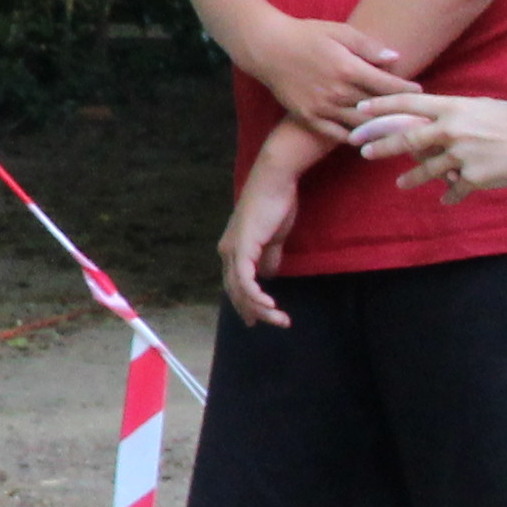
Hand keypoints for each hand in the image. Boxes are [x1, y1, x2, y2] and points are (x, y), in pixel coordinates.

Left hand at [217, 157, 308, 329]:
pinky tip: (270, 306)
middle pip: (235, 292)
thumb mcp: (273, 238)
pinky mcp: (242, 248)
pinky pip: (246, 281)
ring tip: (279, 319)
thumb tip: (269, 276)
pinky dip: (256, 297)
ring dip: (260, 309)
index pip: (235, 284)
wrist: (275, 182)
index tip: (258, 319)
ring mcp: (232, 250)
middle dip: (253, 311)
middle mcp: (227, 252)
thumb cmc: (276, 204)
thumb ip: (269, 258)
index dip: (246, 303)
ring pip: (241, 290)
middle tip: (273, 324)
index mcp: (232, 249)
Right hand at [249, 15, 404, 136]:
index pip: (387, 84)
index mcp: (348, 68)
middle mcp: (338, 91)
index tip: (420, 91)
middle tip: (419, 118)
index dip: (407, 89)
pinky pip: (336, 134)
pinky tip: (366, 139)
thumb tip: (395, 57)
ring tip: (399, 133)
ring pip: (360, 125)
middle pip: (378, 108)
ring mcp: (322, 107)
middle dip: (400, 113)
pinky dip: (353, 138)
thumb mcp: (339, 31)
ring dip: (381, 130)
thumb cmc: (305, 34)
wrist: (266, 48)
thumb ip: (368, 46)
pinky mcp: (308, 117)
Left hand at [350, 89, 506, 203]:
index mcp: (454, 108)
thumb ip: (454, 113)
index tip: (360, 111)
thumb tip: (430, 118)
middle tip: (365, 153)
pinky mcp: (471, 178)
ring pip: (426, 171)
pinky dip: (449, 194)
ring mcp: (460, 156)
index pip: (409, 104)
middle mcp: (452, 130)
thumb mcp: (481, 107)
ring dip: (411, 179)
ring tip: (401, 184)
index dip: (382, 106)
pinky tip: (446, 199)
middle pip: (407, 140)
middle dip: (382, 148)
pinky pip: (453, 189)